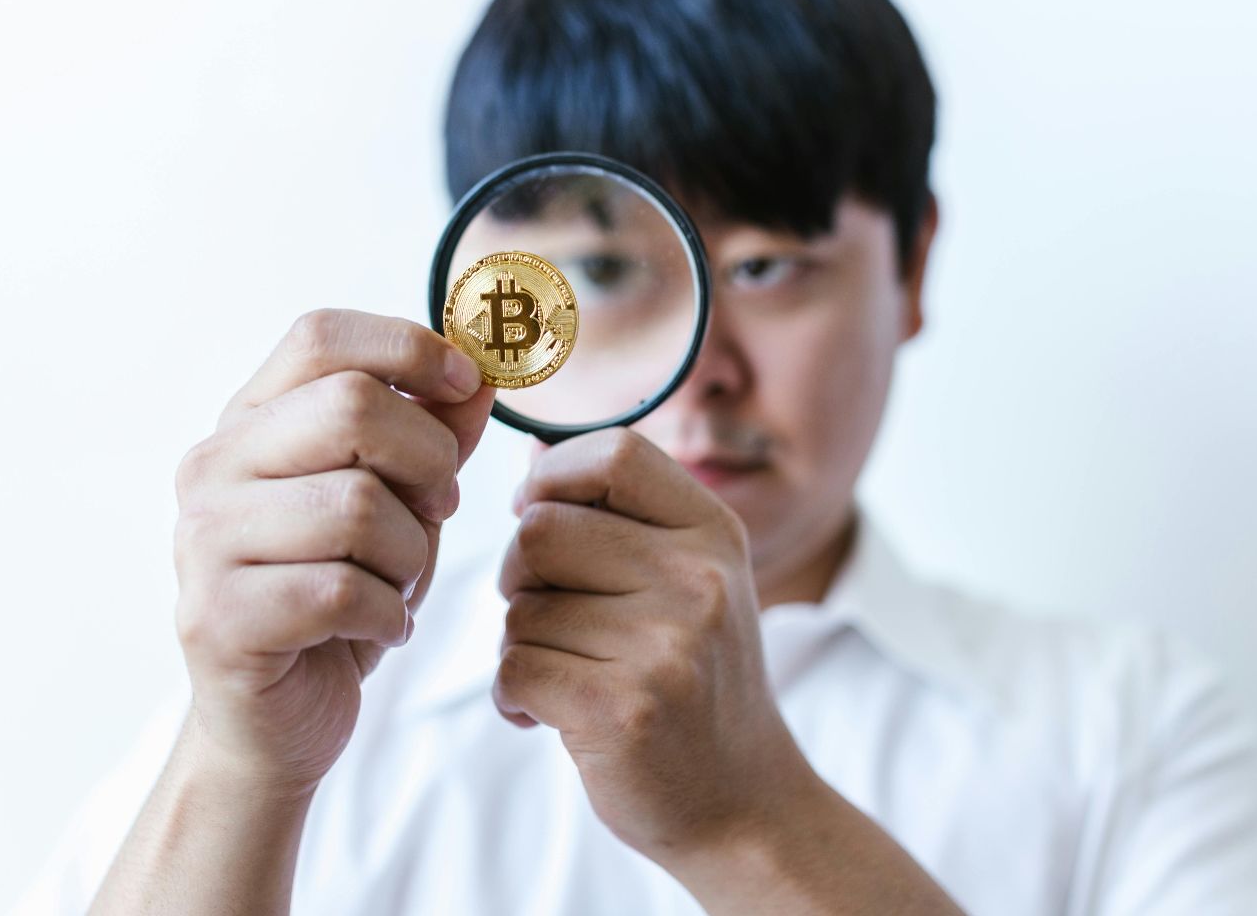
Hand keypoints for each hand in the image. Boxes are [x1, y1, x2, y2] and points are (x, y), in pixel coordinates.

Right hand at [170, 309, 493, 792]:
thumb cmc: (339, 599)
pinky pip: (341, 590)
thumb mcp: (401, 506)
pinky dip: (386, 611)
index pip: (320, 336)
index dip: (408, 347)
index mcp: (249, 422)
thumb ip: (434, 435)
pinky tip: (379, 626)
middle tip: (438, 510)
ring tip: (396, 583)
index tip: (468, 385)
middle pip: (351, 408)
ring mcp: (203, 541)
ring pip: (357, 505)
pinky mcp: (217, 617)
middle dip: (427, 461)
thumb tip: (480, 369)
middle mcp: (211, 467)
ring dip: (408, 554)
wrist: (277, 723)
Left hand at [493, 428, 816, 866]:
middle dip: (519, 575)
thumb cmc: (695, 683)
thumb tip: (530, 453)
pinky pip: (515, 669)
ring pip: (520, 610)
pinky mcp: (623, 709)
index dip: (553, 474)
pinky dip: (513, 697)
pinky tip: (549, 717)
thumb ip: (617, 518)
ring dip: (520, 647)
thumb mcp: (687, 583)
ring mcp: (666, 646)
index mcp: (714, 535)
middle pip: (541, 530)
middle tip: (547, 618)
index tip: (536, 511)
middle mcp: (698, 581)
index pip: (614, 453)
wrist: (743, 803)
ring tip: (570, 677)